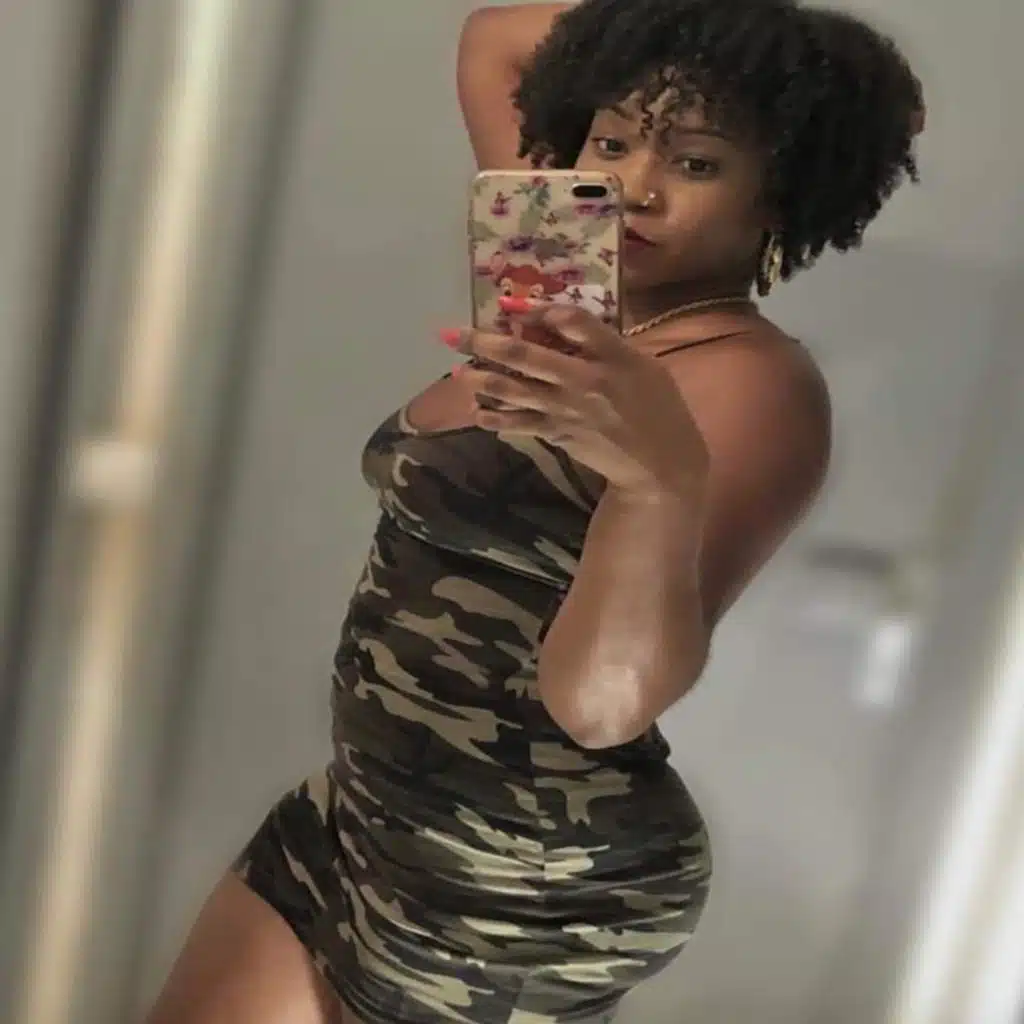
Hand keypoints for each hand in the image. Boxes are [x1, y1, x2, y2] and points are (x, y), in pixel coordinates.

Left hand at [444, 297, 709, 497]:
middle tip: (451, 334)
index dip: (537, 310)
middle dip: (485, 343)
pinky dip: (495, 418)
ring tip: (456, 370)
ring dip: (480, 379)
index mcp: (613, 355)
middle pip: (527, 356)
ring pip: (514, 390)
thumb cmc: (656, 406)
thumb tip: (558, 324)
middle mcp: (584, 380)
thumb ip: (604, 343)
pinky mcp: (559, 434)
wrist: (660, 462)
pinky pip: (519, 424)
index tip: (509, 305)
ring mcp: (567, 409)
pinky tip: (477, 412)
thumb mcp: (643, 364)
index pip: (572, 320)